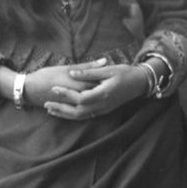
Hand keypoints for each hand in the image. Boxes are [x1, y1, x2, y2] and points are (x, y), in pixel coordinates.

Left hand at [34, 60, 150, 120]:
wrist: (140, 83)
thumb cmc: (125, 73)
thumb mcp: (108, 70)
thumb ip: (89, 72)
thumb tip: (72, 73)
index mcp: (103, 94)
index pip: (80, 98)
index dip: (66, 94)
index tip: (53, 88)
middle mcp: (103, 105)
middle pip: (77, 112)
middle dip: (60, 109)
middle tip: (45, 104)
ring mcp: (103, 110)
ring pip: (81, 117)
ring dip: (65, 114)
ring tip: (50, 110)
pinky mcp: (104, 111)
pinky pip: (86, 116)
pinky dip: (73, 115)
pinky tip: (64, 112)